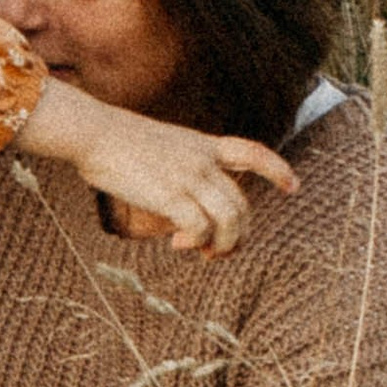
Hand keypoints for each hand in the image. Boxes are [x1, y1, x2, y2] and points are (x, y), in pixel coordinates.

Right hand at [14, 83, 294, 251]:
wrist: (94, 132)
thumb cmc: (115, 141)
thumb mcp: (160, 146)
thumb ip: (178, 170)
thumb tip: (182, 208)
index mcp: (202, 144)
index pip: (252, 152)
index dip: (276, 170)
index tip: (293, 187)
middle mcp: (203, 161)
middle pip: (242, 205)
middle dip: (238, 235)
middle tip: (217, 254)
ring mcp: (190, 177)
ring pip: (230, 221)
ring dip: (222, 246)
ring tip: (203, 254)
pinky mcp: (172, 195)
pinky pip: (201, 229)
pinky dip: (196, 243)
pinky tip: (179, 245)